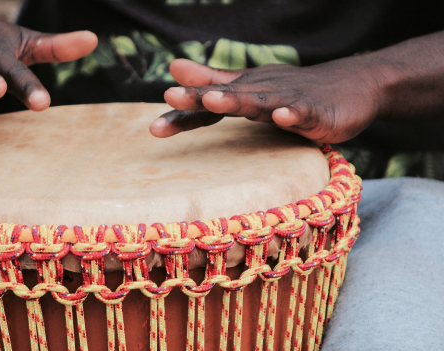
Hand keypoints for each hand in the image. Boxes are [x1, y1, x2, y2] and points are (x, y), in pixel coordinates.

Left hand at [150, 58, 383, 142]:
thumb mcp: (249, 87)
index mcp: (244, 92)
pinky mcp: (317, 112)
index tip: (154, 128)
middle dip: (199, 98)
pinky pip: (304, 113)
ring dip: (238, 100)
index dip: (182, 114)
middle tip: (171, 96)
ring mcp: (289, 101)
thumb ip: (211, 81)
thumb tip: (173, 69)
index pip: (208, 103)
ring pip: (261, 102)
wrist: (351, 86)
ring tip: (214, 99)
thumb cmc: (291, 90)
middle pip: (227, 97)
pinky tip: (283, 117)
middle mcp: (261, 93)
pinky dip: (294, 114)